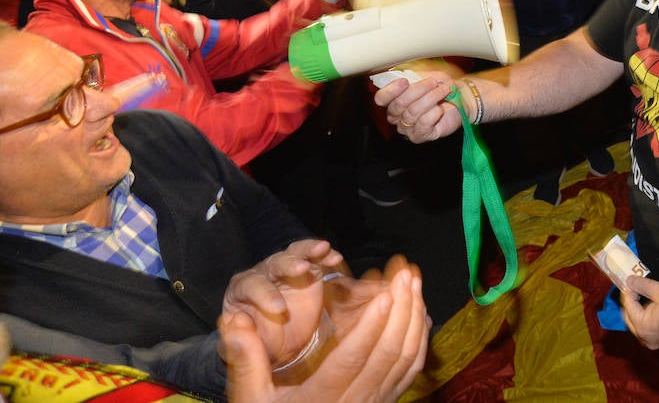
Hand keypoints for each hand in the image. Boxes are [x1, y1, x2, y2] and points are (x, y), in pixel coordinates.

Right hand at [220, 256, 426, 402]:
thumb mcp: (251, 399)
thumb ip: (246, 360)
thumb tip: (234, 319)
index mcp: (320, 400)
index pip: (351, 359)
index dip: (371, 326)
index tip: (384, 293)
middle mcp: (355, 402)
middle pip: (388, 354)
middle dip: (402, 309)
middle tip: (406, 274)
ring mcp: (374, 402)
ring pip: (406, 359)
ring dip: (414, 317)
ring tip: (415, 282)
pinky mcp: (385, 400)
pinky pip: (411, 369)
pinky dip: (419, 337)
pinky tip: (419, 310)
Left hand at [221, 239, 344, 370]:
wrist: (280, 344)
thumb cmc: (258, 344)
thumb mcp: (243, 350)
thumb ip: (237, 341)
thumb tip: (238, 322)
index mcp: (241, 291)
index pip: (250, 286)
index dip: (264, 294)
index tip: (279, 308)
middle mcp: (262, 274)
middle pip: (273, 264)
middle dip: (288, 264)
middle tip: (301, 269)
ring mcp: (286, 270)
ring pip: (294, 253)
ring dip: (307, 250)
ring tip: (322, 248)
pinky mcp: (308, 271)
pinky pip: (315, 259)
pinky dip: (325, 256)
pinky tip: (334, 257)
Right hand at [373, 71, 464, 141]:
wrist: (461, 98)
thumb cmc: (441, 85)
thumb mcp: (428, 74)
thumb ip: (414, 74)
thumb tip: (403, 74)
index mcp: (393, 99)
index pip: (381, 98)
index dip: (390, 90)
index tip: (404, 81)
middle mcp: (397, 115)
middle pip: (398, 104)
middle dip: (418, 90)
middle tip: (433, 82)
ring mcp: (407, 127)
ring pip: (412, 113)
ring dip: (431, 98)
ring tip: (444, 90)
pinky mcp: (420, 136)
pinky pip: (423, 124)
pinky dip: (434, 113)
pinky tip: (441, 109)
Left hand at [620, 276, 658, 351]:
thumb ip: (642, 285)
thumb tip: (629, 281)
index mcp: (642, 326)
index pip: (628, 306)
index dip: (628, 292)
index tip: (630, 282)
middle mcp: (645, 339)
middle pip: (630, 320)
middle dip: (631, 304)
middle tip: (635, 290)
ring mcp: (655, 344)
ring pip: (640, 328)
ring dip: (639, 315)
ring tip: (645, 300)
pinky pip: (651, 334)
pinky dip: (649, 324)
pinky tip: (656, 313)